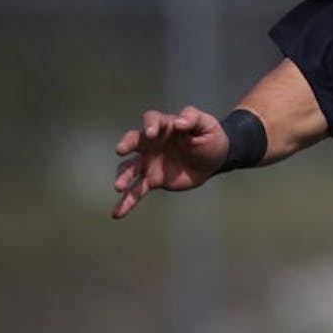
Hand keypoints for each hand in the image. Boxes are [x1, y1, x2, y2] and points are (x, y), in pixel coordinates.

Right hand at [111, 106, 226, 218]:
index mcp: (166, 126)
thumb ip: (193, 119)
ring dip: (123, 176)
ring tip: (119, 186)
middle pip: (134, 140)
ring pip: (130, 167)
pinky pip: (136, 190)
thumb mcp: (208, 125)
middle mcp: (152, 143)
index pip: (152, 119)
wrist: (214, 160)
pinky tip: (117, 213)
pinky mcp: (153, 180)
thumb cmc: (210, 137)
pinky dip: (127, 201)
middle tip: (121, 150)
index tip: (152, 133)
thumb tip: (178, 122)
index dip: (150, 124)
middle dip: (126, 144)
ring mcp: (150, 162)